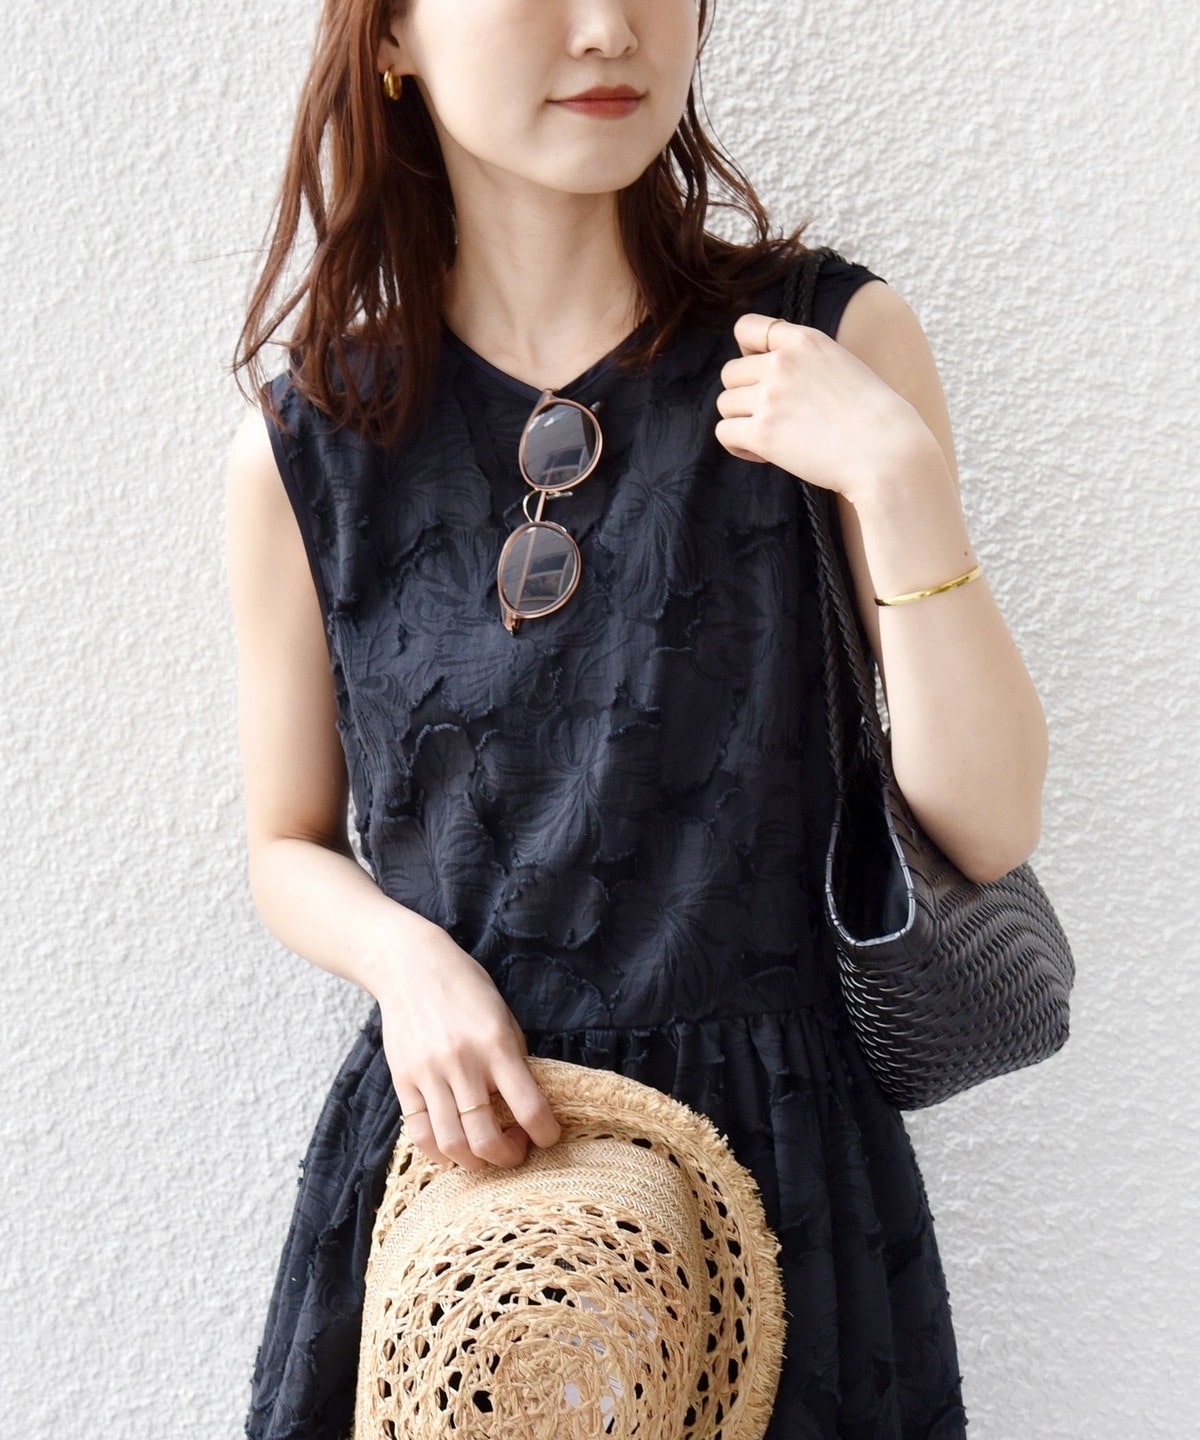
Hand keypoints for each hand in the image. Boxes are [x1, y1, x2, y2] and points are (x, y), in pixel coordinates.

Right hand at [376, 925, 561, 1169]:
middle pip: (486, 1139)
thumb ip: (514, 1060)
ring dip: (474, 1162)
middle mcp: (462, 1063)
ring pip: (451, 1144)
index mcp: (497, 1044)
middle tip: (516, 1151)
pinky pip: (419, 1133)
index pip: (529, 1107)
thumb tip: (528, 1105)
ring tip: (485, 1153)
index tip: (548, 1138)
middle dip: (508, 1158)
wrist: (412, 966)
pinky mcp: (403, 1081)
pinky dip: (439, 1153)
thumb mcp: (503, 1017)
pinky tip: (453, 1150)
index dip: (546, 1134)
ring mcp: (429, 1074)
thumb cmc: (466, 988)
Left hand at [713, 311, 944, 506]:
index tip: (761, 374)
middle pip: (730, 373)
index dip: (746, 352)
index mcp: (804, 340)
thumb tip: (767, 369)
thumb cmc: (875, 417)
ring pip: (725, 404)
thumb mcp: (843, 365)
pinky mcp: (762, 433)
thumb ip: (805, 360)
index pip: (747, 327)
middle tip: (772, 418)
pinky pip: (725, 433)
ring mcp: (769, 397)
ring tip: (771, 438)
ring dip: (741, 422)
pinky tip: (762, 454)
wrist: (887, 452)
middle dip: (745, 396)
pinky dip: (738, 446)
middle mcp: (782, 363)